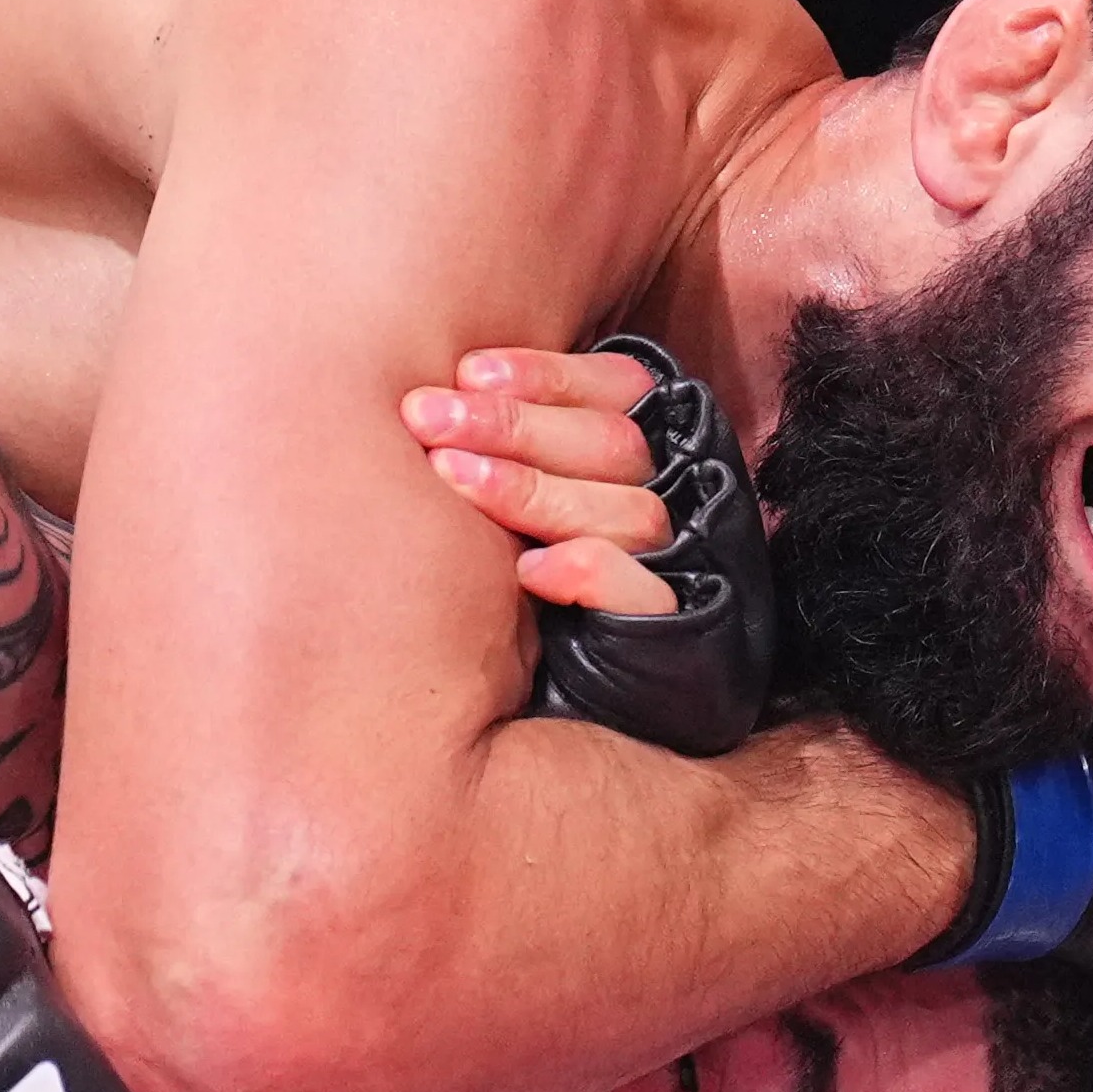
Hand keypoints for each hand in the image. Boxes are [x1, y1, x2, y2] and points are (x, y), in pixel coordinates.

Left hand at [406, 347, 684, 614]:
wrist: (526, 719)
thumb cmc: (484, 592)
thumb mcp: (486, 505)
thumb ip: (490, 444)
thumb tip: (436, 385)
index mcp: (625, 462)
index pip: (620, 390)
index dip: (547, 375)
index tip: (468, 371)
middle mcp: (657, 506)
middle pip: (614, 445)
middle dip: (513, 425)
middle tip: (425, 417)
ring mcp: (667, 571)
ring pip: (629, 510)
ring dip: (533, 489)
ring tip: (449, 477)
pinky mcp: (663, 639)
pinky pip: (646, 595)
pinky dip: (586, 571)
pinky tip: (525, 572)